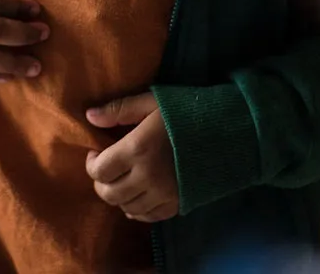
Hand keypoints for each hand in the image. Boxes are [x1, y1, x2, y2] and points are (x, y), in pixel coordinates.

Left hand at [85, 92, 179, 222]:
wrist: (229, 130)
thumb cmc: (187, 111)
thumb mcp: (151, 102)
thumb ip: (118, 110)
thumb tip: (90, 116)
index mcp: (137, 149)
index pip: (99, 171)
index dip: (91, 164)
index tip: (96, 153)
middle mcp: (148, 176)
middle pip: (109, 194)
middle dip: (101, 183)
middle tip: (106, 169)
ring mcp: (165, 194)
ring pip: (127, 207)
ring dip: (119, 196)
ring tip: (123, 180)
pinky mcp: (179, 203)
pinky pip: (149, 216)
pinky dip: (137, 210)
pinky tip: (138, 195)